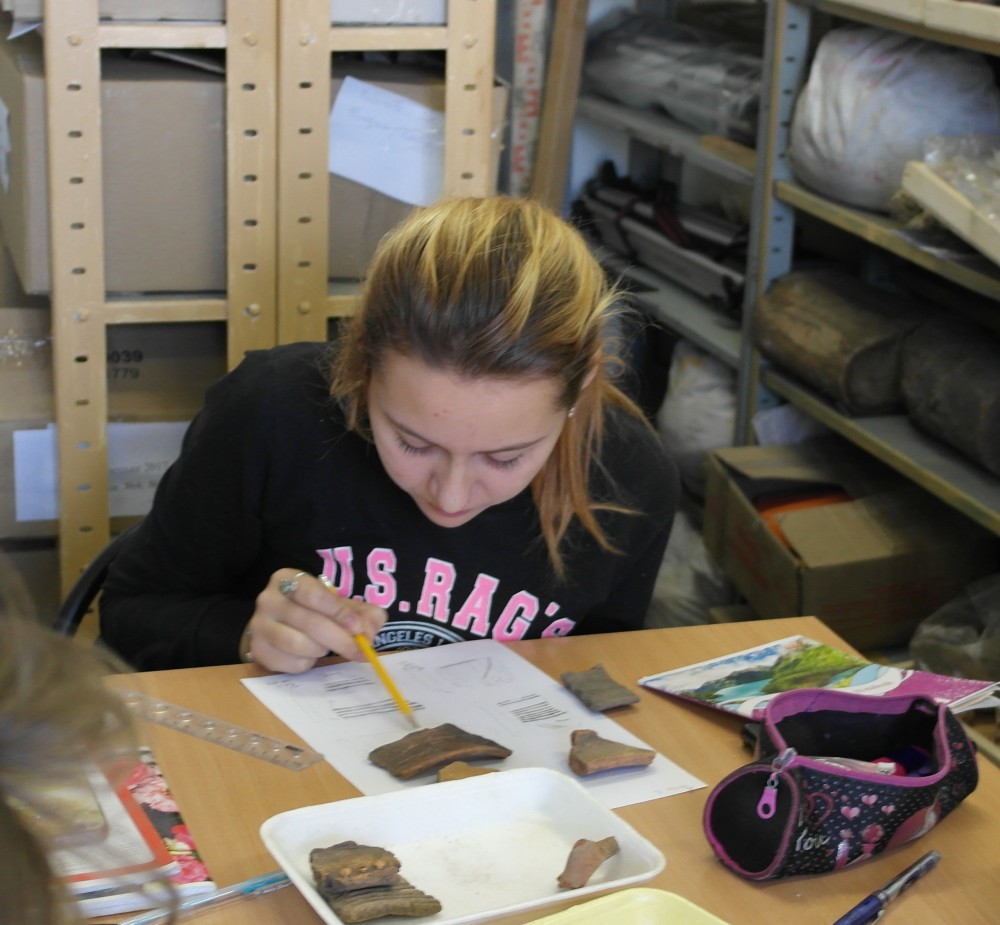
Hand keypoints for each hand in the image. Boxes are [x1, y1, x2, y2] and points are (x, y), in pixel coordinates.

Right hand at [246, 569, 387, 672]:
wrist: (278, 624)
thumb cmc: (313, 609)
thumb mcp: (337, 603)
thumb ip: (361, 612)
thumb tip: (371, 629)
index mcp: (287, 578)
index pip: (314, 594)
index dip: (338, 612)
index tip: (358, 628)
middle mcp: (268, 599)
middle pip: (309, 623)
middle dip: (341, 639)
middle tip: (360, 651)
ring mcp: (259, 625)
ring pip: (299, 645)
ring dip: (321, 650)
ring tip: (325, 646)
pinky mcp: (258, 650)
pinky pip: (291, 663)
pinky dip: (307, 663)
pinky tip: (308, 654)